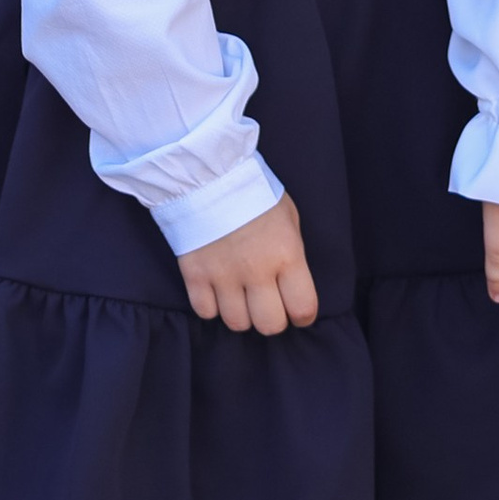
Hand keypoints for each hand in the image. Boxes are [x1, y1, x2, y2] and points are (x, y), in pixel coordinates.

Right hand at [178, 194, 318, 333]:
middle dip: (273, 319)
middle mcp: (257, 271)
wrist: (208, 174)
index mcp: (287, 254)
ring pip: (237, 323)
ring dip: (242, 314)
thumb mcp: (288, 217)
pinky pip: (205, 312)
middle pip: (270, 325)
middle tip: (268, 304)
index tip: (298, 311)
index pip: (303, 308)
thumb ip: (291, 254)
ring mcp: (223, 276)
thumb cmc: (254, 193)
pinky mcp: (195, 276)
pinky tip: (217, 290)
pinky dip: (212, 306)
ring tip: (241, 295)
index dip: (303, 315)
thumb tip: (291, 284)